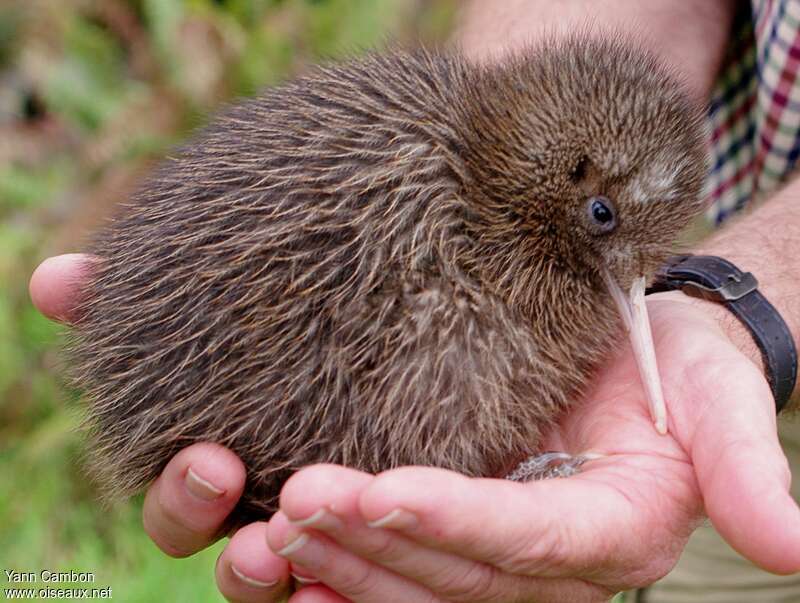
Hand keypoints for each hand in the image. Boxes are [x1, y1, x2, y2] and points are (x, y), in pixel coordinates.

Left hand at [32, 254, 799, 601]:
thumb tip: (798, 546)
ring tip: (274, 527)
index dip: (461, 525)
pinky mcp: (465, 532)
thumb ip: (750, 470)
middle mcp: (554, 565)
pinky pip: (400, 570)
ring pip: (418, 584)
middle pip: (459, 577)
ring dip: (343, 563)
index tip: (385, 490)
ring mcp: (503, 557)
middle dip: (376, 548)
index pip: (533, 545)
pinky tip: (286, 553)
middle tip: (299, 505)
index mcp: (616, 533)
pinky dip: (344, 570)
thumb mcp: (721, 404)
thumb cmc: (680, 364)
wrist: (639, 351)